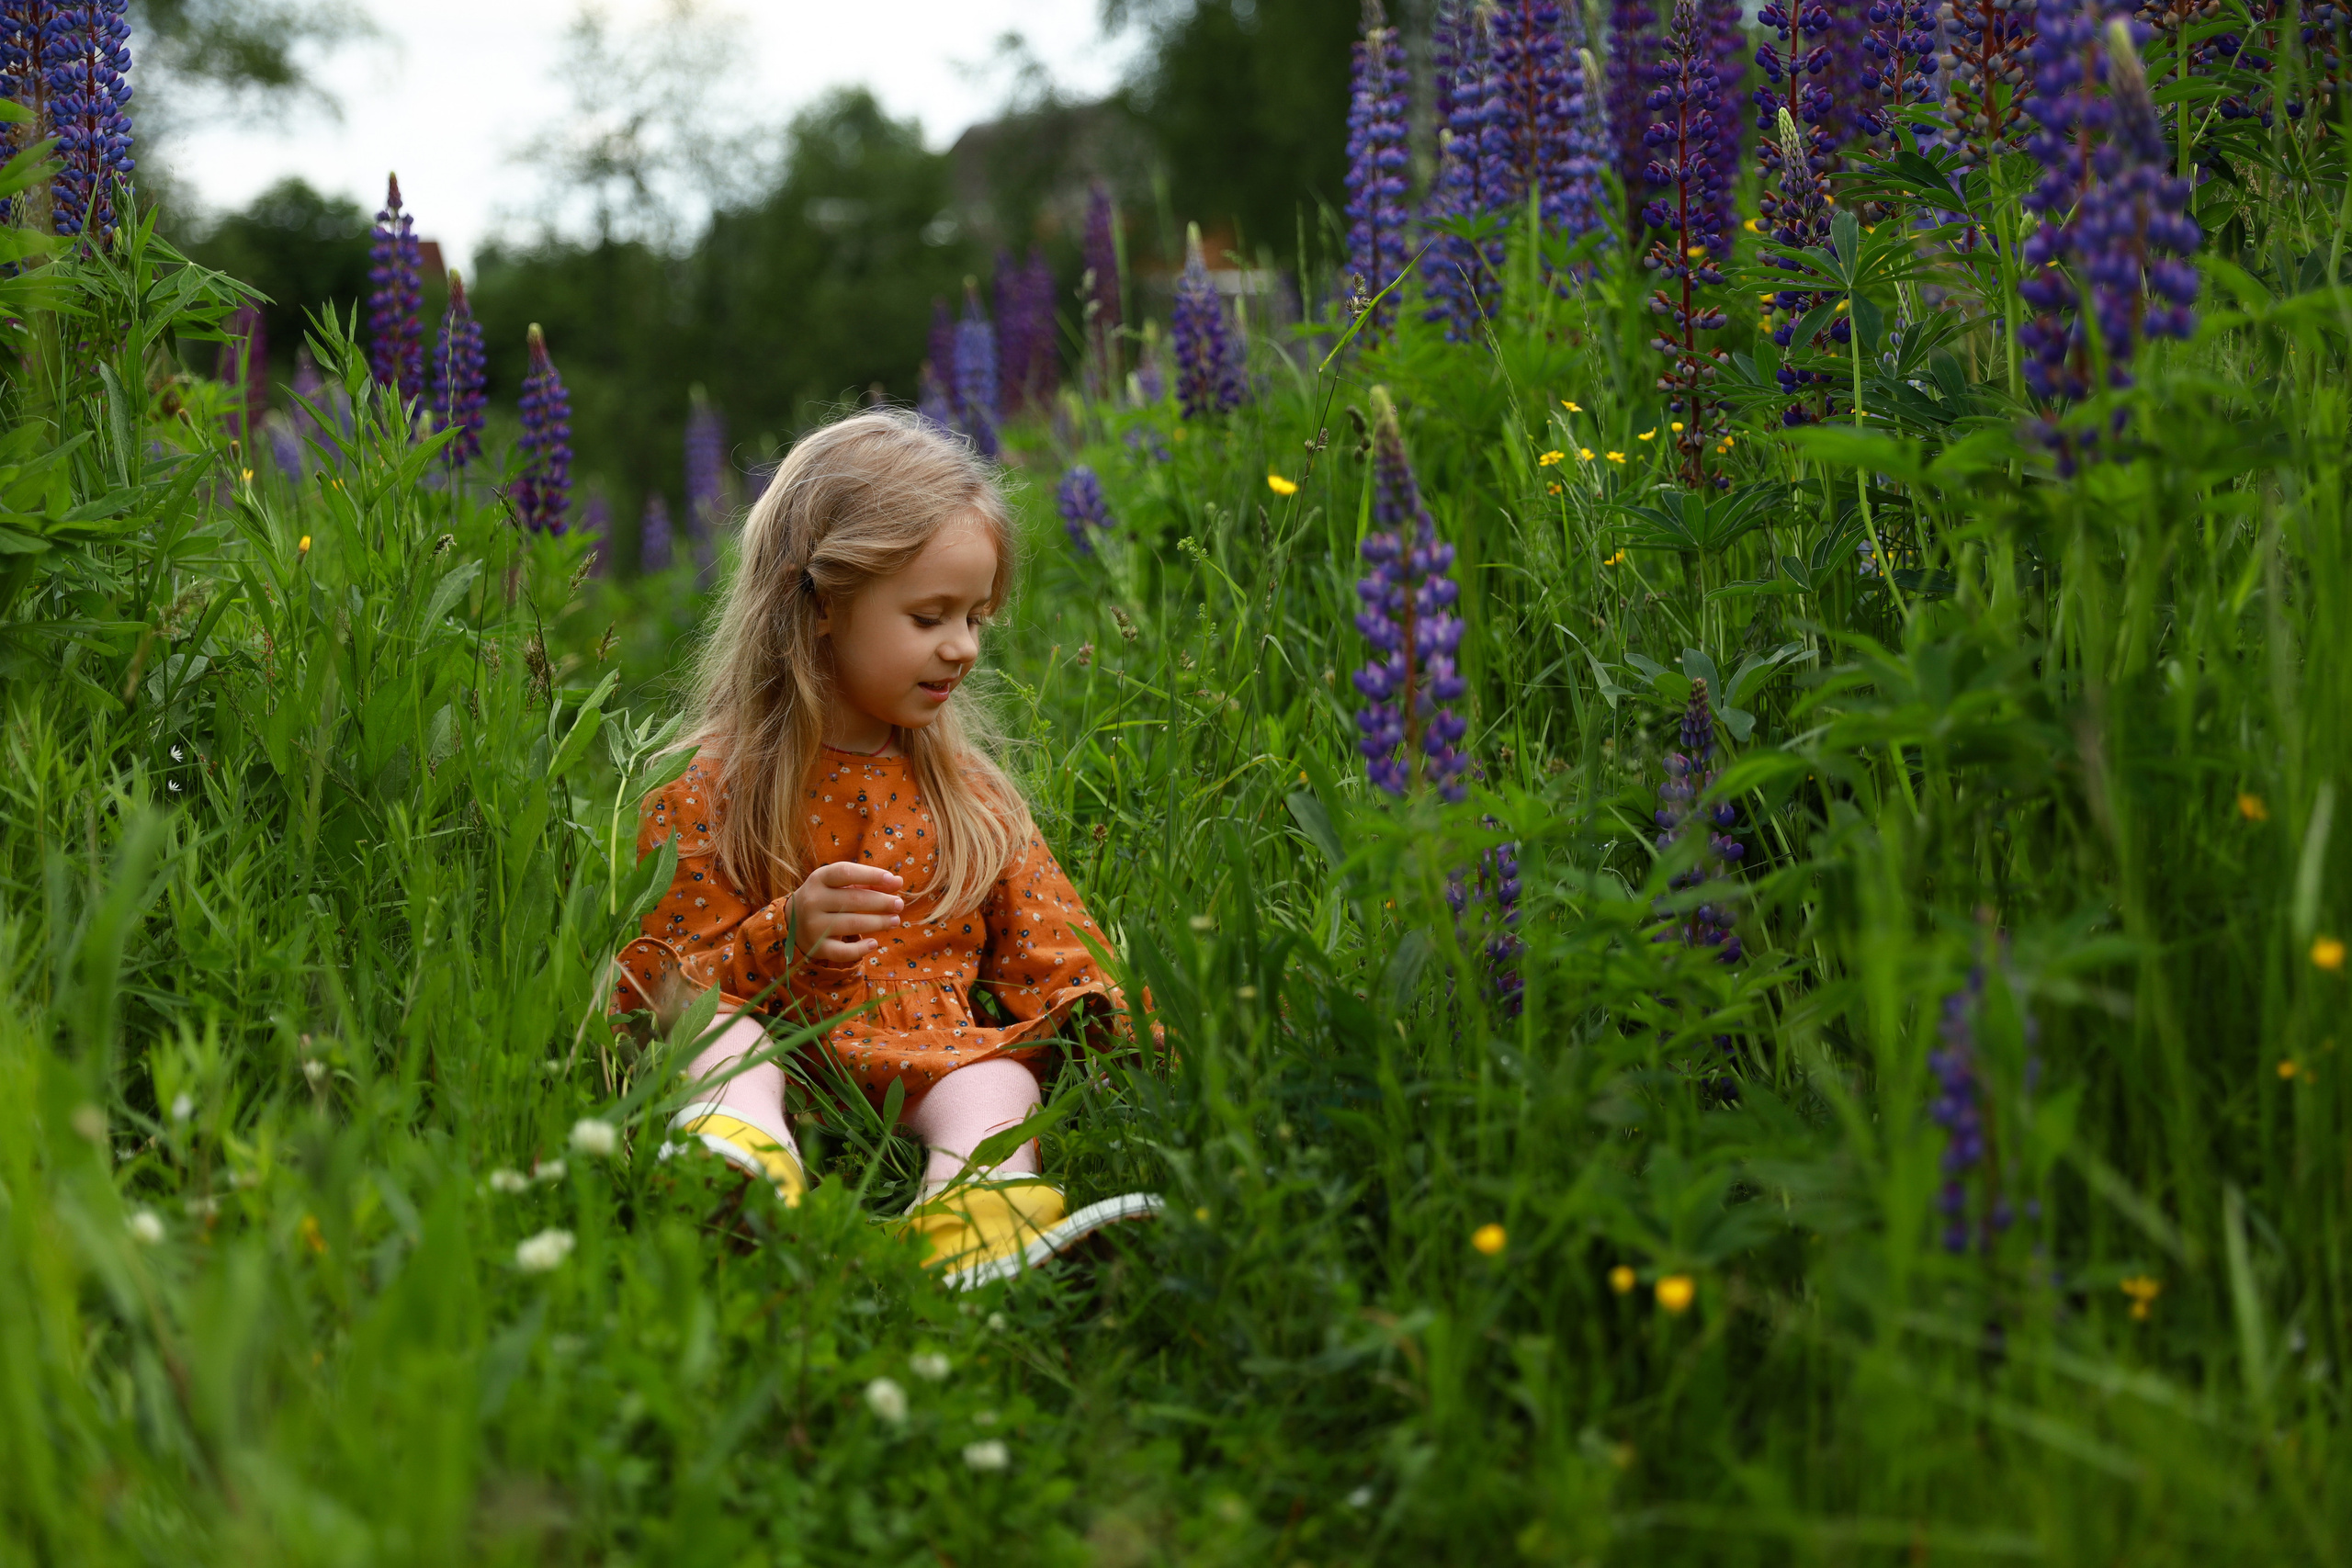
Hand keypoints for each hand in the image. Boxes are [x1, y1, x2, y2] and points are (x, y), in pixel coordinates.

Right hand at [784, 861, 904, 965]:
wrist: (793, 920)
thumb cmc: (827, 897)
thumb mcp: (841, 885)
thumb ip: (869, 882)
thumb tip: (898, 882)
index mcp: (819, 879)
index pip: (845, 872)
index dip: (871, 875)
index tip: (893, 880)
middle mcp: (813, 901)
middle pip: (853, 900)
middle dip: (881, 902)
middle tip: (899, 904)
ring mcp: (813, 925)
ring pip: (851, 924)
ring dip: (877, 923)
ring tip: (895, 920)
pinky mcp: (817, 947)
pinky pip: (842, 951)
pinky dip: (860, 949)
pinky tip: (874, 943)